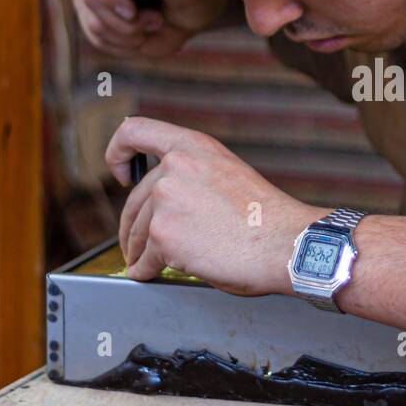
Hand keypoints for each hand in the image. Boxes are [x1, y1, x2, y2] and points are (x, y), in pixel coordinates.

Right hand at [72, 0, 230, 57]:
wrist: (196, 12)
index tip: (133, 13)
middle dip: (124, 22)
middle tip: (157, 22)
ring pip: (92, 20)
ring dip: (127, 35)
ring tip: (156, 24)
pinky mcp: (96, 10)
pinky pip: (97, 36)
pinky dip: (122, 44)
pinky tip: (144, 35)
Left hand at [106, 116, 322, 294]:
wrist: (287, 244)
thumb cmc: (267, 218)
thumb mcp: (228, 175)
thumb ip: (193, 177)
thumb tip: (167, 200)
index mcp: (194, 147)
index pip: (135, 131)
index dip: (118, 152)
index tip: (121, 173)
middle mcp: (175, 168)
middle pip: (134, 199)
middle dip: (131, 226)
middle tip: (135, 242)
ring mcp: (166, 200)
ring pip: (136, 233)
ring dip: (139, 252)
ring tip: (147, 263)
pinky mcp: (163, 235)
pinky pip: (144, 260)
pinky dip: (145, 271)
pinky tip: (151, 275)